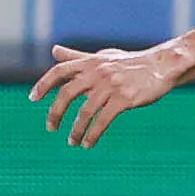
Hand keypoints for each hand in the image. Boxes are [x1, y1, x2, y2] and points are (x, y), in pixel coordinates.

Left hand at [33, 43, 178, 147]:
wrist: (161, 66)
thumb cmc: (130, 63)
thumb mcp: (102, 57)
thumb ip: (77, 57)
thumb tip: (54, 51)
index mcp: (90, 63)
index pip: (59, 71)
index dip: (43, 84)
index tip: (33, 99)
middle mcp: (97, 72)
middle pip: (67, 94)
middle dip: (55, 113)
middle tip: (50, 128)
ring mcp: (111, 86)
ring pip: (85, 112)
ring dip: (76, 130)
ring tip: (72, 142)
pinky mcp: (124, 99)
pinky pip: (103, 120)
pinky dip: (93, 134)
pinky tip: (88, 144)